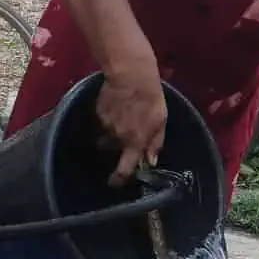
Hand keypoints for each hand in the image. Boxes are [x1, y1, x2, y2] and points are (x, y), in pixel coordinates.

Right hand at [96, 60, 165, 185]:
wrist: (131, 76)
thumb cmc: (152, 99)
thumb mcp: (161, 122)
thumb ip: (155, 143)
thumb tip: (151, 161)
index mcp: (134, 142)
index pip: (123, 169)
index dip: (118, 179)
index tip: (114, 183)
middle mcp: (117, 138)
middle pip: (112, 148)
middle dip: (117, 144)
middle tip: (126, 129)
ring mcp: (104, 125)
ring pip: (106, 133)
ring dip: (112, 129)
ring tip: (122, 113)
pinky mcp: (97, 112)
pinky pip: (102, 120)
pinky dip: (108, 116)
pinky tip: (116, 104)